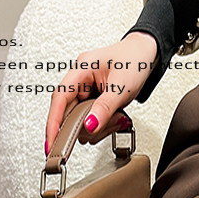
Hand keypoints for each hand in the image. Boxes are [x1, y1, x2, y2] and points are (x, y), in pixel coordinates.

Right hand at [44, 33, 157, 153]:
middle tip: (103, 127)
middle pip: (68, 113)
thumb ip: (105, 108)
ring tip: (116, 117)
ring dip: (97, 126)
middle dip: (86, 125)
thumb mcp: (122, 87)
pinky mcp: (91, 100)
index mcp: (81, 69)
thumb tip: (89, 126)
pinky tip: (114, 118)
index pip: (59, 98)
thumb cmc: (135, 61)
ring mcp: (84, 91)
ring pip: (79, 120)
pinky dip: (101, 124)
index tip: (52, 142)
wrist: (146, 55)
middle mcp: (79, 80)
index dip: (53, 123)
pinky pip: (89, 119)